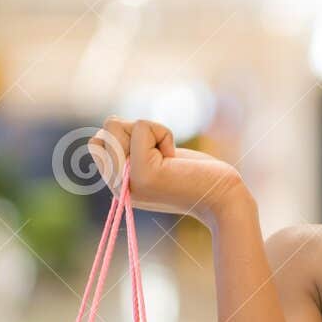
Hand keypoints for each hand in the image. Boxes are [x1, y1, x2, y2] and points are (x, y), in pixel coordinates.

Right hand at [94, 118, 246, 221]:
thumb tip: (111, 124)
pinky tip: (175, 158)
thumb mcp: (156, 159)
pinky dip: (163, 133)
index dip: (127, 136)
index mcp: (117, 185)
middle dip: (136, 129)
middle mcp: (116, 187)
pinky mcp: (143, 174)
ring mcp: (126, 181)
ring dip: (150, 130)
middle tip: (162, 154)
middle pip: (105, 130)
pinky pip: (143, 127)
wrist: (223, 198)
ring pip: (115, 125)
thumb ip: (131, 148)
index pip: (97, 142)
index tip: (154, 156)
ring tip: (168, 156)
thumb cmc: (196, 175)